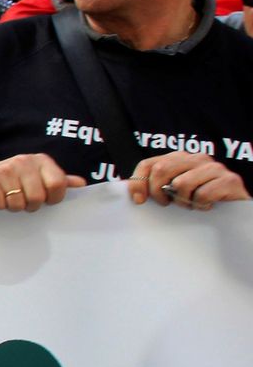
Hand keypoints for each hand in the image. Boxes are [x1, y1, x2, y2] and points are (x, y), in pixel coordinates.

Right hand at [0, 153, 83, 211]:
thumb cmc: (12, 178)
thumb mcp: (37, 175)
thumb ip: (58, 180)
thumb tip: (81, 184)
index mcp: (40, 160)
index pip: (58, 185)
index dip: (53, 199)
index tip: (45, 199)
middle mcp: (23, 161)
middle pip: (37, 198)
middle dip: (29, 205)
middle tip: (23, 200)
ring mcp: (4, 169)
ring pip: (17, 204)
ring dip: (12, 207)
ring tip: (8, 197)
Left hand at [128, 152, 248, 209]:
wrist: (235, 208)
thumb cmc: (201, 199)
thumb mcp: (174, 191)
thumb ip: (155, 186)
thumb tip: (131, 192)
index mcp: (180, 158)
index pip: (148, 164)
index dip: (138, 182)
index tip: (138, 200)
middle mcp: (196, 158)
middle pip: (161, 170)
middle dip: (158, 193)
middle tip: (168, 204)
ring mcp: (214, 167)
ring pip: (181, 184)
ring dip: (183, 201)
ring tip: (192, 203)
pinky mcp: (229, 180)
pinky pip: (202, 195)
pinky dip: (201, 205)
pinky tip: (208, 205)